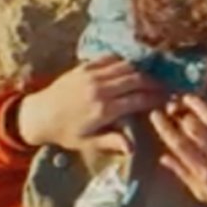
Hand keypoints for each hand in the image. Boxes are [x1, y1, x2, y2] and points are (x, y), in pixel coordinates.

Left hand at [14, 56, 166, 150]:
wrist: (38, 115)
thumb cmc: (65, 133)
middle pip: (136, 79)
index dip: (156, 99)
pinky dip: (123, 62)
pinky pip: (110, 58)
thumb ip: (111, 142)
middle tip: (164, 87)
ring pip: (126, 66)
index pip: (138, 99)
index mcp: (103, 110)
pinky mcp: (84, 67)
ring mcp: (92, 75)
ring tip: (150, 79)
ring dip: (140, 71)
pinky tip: (129, 69)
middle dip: (153, 83)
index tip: (167, 100)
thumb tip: (132, 148)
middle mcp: (100, 89)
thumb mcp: (88, 143)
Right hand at [152, 86, 206, 206]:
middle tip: (174, 105)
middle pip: (194, 128)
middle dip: (180, 113)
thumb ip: (183, 174)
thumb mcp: (203, 193)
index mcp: (203, 173)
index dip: (164, 127)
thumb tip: (163, 157)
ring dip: (199, 104)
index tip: (156, 114)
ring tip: (189, 97)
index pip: (178, 145)